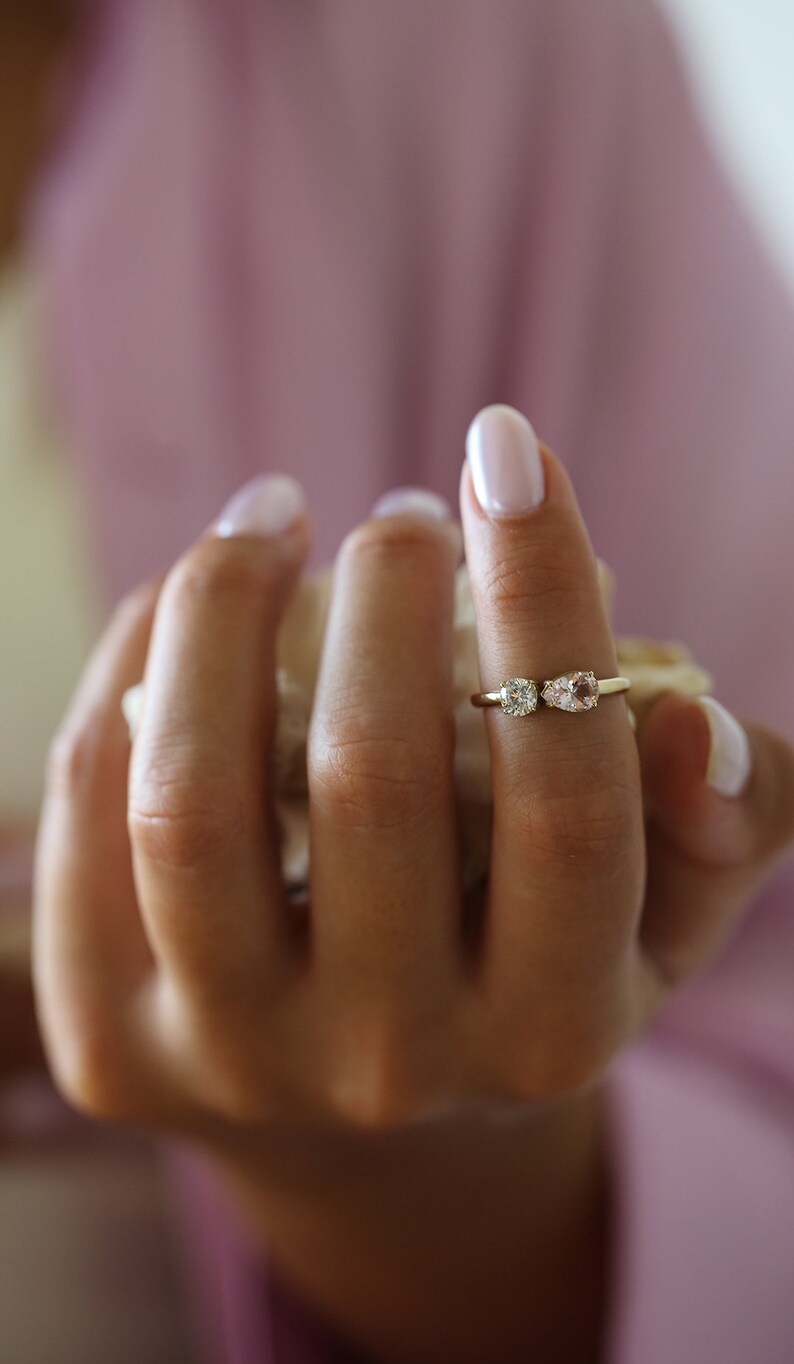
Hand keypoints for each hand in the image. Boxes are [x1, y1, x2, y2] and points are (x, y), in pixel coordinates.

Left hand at [32, 409, 793, 1362]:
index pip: (566, 792)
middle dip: (386, 587)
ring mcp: (232, 1064)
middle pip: (374, 777)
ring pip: (191, 803)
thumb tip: (690, 720)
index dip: (542, 594)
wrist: (365, 1120)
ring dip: (223, 606)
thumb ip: (722, 823)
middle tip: (400, 514)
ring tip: (269, 517)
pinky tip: (178, 604)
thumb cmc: (524, 966)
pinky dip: (131, 670)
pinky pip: (87, 820)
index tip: (508, 448)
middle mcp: (389, 1068)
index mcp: (552, 1030)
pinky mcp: (107, 1043)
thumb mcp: (657, 915)